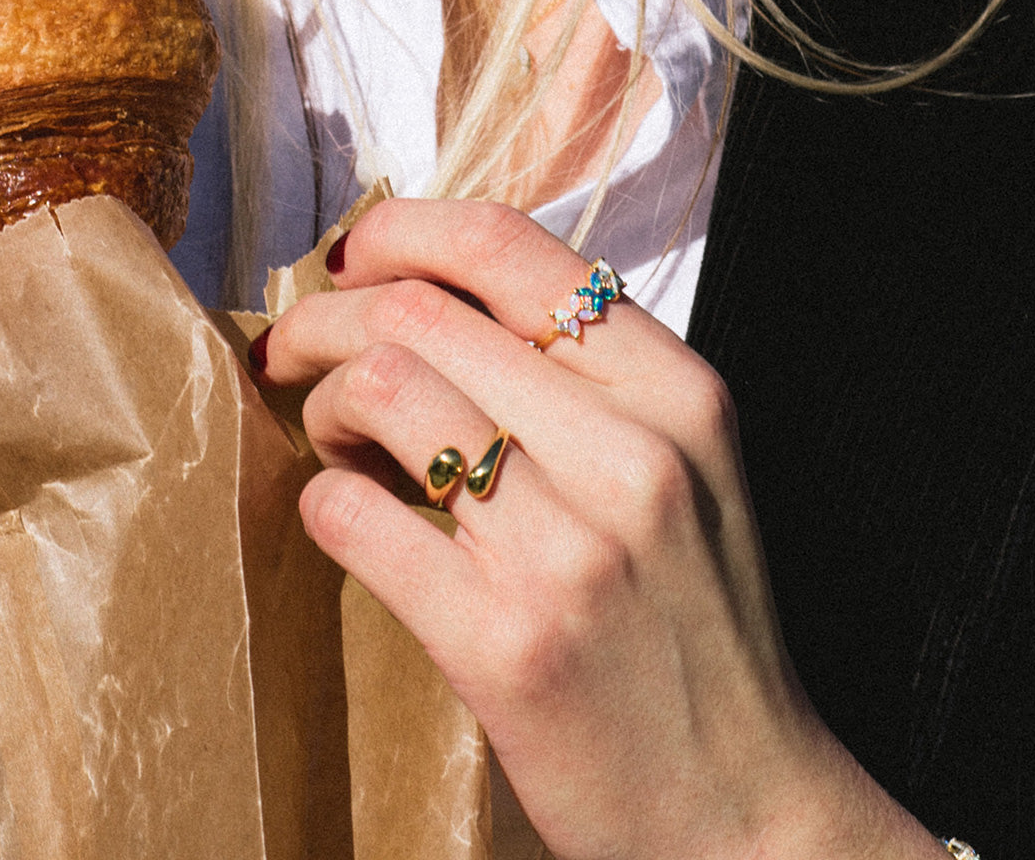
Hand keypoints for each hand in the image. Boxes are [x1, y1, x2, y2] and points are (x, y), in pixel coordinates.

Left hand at [253, 199, 943, 859]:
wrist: (743, 804)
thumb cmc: (694, 623)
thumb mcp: (680, 467)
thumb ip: (578, 379)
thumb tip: (423, 301)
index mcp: (679, 391)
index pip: (512, 248)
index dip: (404, 231)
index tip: (351, 259)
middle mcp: (633, 451)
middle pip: (418, 311)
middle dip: (323, 319)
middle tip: (291, 353)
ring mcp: (570, 548)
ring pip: (380, 388)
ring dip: (322, 404)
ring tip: (335, 442)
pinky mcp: (505, 642)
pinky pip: (352, 517)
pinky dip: (321, 502)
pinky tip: (346, 514)